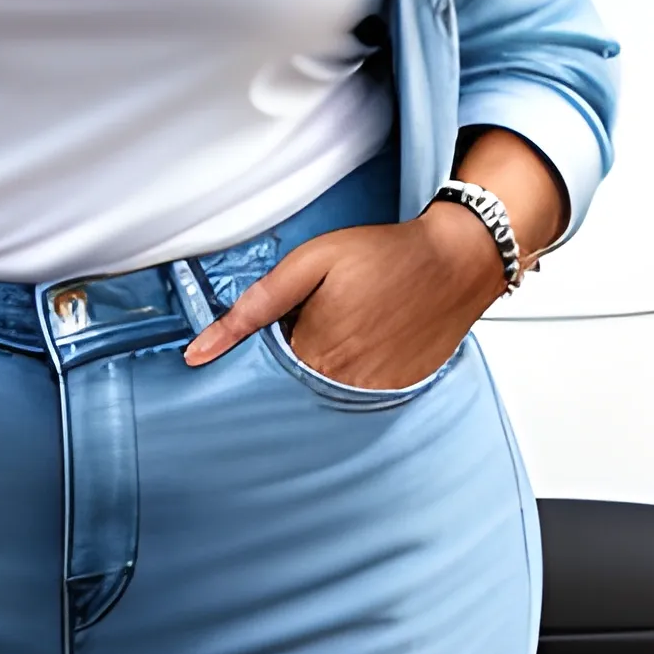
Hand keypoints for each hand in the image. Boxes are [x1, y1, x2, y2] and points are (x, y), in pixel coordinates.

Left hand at [181, 128, 567, 388]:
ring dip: (321, 370)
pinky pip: (360, 398)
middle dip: (288, 361)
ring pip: (325, 395)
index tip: (268, 333)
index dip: (258, 352)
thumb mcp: (308, 263)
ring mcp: (374, 394)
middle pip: (292, 388)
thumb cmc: (383, 254)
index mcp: (312, 352)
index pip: (261, 375)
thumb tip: (200, 352)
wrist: (454, 260)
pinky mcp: (400, 393)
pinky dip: (354, 377)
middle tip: (315, 319)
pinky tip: (367, 342)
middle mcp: (342, 384)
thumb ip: (253, 308)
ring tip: (345, 327)